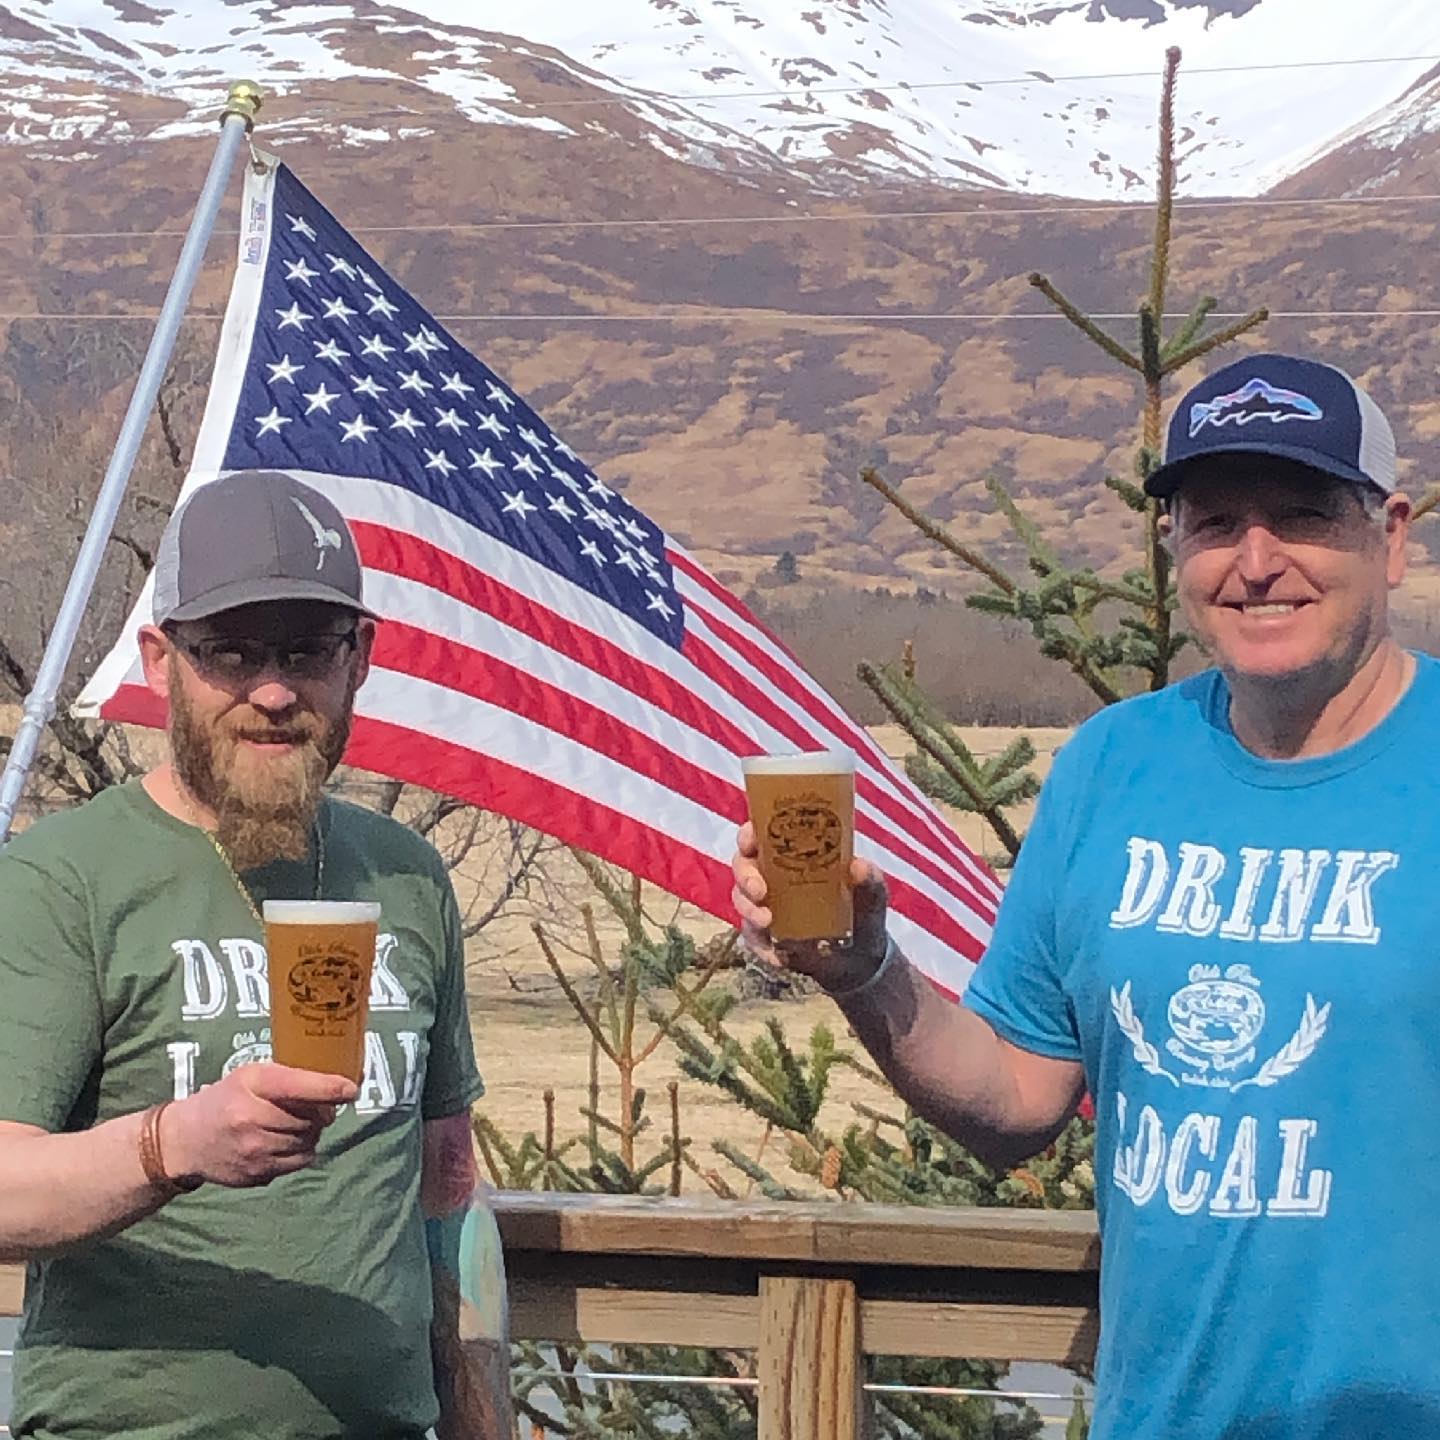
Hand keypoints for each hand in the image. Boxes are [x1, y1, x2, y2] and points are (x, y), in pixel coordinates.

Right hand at [162, 1063, 358, 1187]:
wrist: (186, 1139)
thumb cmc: (227, 1098)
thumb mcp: (251, 1075)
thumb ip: (289, 1077)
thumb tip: (339, 1085)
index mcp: (251, 1086)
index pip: (298, 1087)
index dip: (330, 1088)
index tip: (351, 1090)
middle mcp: (251, 1118)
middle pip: (310, 1118)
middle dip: (323, 1113)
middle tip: (320, 1108)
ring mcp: (253, 1150)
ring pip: (308, 1141)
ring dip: (313, 1133)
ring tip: (300, 1124)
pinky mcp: (256, 1174)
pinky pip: (298, 1162)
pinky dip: (302, 1152)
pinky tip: (288, 1142)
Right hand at [731, 820, 889, 992]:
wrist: (860, 957)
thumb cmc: (862, 911)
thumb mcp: (871, 894)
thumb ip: (870, 880)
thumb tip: (859, 867)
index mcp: (793, 853)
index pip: (761, 834)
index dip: (749, 834)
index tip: (751, 841)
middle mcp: (772, 875)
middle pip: (742, 864)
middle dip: (745, 876)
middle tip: (760, 890)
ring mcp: (764, 905)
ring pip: (740, 899)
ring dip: (749, 910)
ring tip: (768, 921)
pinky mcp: (763, 936)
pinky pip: (751, 938)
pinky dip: (761, 946)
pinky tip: (777, 954)